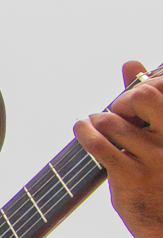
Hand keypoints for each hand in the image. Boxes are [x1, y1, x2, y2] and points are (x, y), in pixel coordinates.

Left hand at [75, 61, 162, 237]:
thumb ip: (148, 99)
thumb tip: (130, 63)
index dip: (147, 83)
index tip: (138, 93)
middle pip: (143, 96)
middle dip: (124, 98)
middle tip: (118, 110)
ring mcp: (154, 158)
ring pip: (113, 120)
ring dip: (98, 119)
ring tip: (96, 123)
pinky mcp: (130, 175)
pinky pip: (100, 144)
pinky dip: (85, 132)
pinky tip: (82, 128)